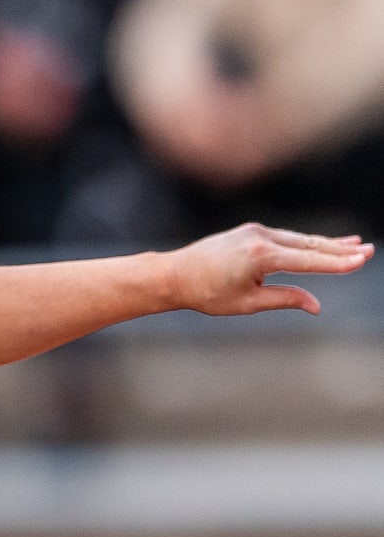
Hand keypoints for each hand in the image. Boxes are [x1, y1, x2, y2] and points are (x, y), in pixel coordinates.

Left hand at [167, 223, 372, 315]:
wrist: (173, 274)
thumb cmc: (206, 293)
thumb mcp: (247, 303)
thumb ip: (284, 300)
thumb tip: (315, 305)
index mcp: (260, 255)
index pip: (308, 260)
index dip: (337, 262)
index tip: (362, 260)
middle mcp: (259, 237)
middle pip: (308, 244)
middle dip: (340, 249)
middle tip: (369, 250)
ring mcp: (254, 231)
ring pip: (298, 239)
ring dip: (326, 243)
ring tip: (355, 245)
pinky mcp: (249, 232)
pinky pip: (285, 237)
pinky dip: (305, 242)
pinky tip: (321, 243)